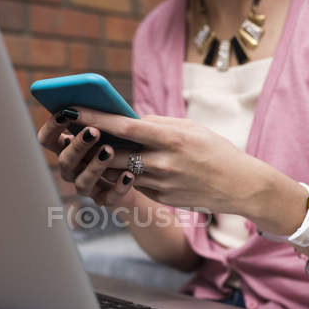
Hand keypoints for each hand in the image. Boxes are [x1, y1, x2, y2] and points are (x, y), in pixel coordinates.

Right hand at [36, 110, 137, 207]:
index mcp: (67, 147)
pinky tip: (129, 175)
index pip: (47, 139)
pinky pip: (108, 198)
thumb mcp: (112, 128)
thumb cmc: (122, 142)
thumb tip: (104, 101)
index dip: (52, 127)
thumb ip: (103, 118)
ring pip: (82, 182)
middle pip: (65, 160)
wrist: (140, 172)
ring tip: (109, 151)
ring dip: (94, 166)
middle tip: (93, 131)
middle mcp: (72, 169)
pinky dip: (118, 187)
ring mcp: (86, 186)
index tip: (65, 113)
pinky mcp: (105, 199)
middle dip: (78, 145)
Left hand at [70, 107, 277, 216]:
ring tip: (88, 146)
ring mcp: (161, 184)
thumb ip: (158, 124)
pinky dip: (124, 173)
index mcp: (171, 138)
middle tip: (68, 131)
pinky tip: (119, 164)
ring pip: (118, 171)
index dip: (93, 118)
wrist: (240, 186)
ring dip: (101, 159)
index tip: (71, 109)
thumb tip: (128, 121)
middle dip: (88, 143)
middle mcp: (163, 163)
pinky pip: (134, 183)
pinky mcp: (161, 198)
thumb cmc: (216, 150)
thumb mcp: (191, 128)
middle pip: (112, 153)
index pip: (123, 127)